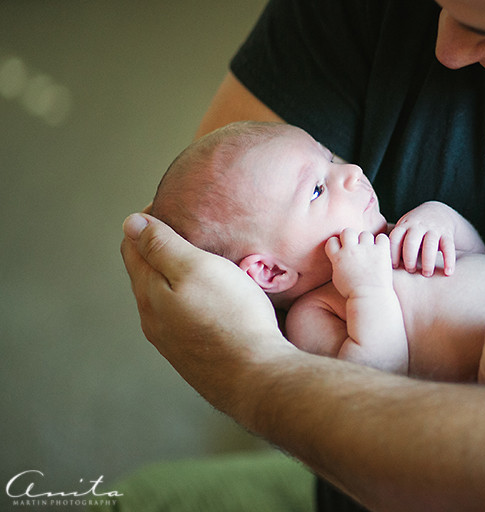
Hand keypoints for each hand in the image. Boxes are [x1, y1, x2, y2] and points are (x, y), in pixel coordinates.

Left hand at [120, 213, 283, 408]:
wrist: (257, 376)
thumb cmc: (231, 316)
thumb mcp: (197, 268)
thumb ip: (162, 246)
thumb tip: (131, 223)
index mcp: (149, 293)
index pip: (132, 248)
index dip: (146, 221)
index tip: (172, 204)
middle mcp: (154, 320)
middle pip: (146, 274)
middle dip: (160, 248)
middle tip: (190, 228)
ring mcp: (173, 341)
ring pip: (165, 298)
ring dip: (177, 276)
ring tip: (203, 261)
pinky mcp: (195, 355)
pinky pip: (184, 318)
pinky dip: (191, 299)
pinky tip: (214, 299)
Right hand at [326, 229, 393, 298]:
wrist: (370, 298)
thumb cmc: (354, 293)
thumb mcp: (338, 279)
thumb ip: (337, 264)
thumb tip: (338, 256)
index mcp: (338, 257)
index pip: (332, 241)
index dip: (337, 244)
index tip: (342, 250)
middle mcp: (351, 250)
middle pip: (347, 231)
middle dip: (351, 237)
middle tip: (356, 246)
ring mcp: (366, 249)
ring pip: (365, 234)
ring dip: (367, 240)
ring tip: (370, 250)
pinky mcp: (381, 251)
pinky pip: (381, 237)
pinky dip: (381, 242)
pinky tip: (381, 250)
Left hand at [389, 201, 457, 275]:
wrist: (437, 212)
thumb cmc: (413, 229)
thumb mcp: (402, 229)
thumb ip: (393, 243)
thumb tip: (378, 264)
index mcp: (404, 226)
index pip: (395, 238)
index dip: (393, 253)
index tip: (394, 267)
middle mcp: (418, 226)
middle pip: (411, 242)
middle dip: (410, 258)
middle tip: (411, 271)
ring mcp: (433, 229)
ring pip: (430, 244)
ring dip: (428, 260)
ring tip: (427, 274)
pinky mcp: (447, 233)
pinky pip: (449, 247)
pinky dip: (449, 260)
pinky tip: (448, 273)